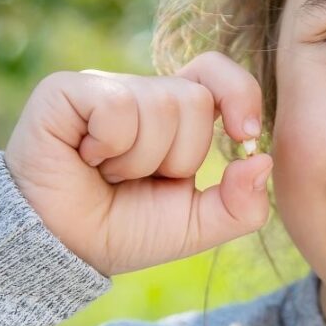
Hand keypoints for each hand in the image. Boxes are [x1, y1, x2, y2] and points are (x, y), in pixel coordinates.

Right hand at [3, 51, 271, 276]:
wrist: (62, 249)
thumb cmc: (122, 230)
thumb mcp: (195, 227)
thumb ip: (241, 205)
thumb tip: (263, 160)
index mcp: (174, 115)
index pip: (217, 75)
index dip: (240, 95)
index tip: (245, 135)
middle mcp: (140, 93)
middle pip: (195, 100)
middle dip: (177, 157)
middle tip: (138, 178)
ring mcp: (102, 87)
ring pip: (160, 105)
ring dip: (138, 159)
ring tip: (107, 173)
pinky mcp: (65, 91)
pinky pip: (117, 107)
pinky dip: (109, 146)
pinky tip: (85, 158)